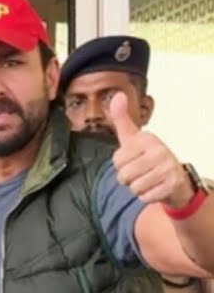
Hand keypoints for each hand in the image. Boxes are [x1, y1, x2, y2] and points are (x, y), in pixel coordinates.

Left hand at [110, 93, 194, 209]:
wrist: (176, 180)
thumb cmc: (149, 158)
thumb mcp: (134, 138)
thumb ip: (122, 119)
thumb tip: (117, 95)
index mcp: (147, 138)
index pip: (117, 160)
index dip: (121, 165)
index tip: (134, 160)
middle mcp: (160, 149)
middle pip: (123, 176)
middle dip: (128, 179)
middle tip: (141, 173)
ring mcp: (168, 167)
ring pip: (133, 187)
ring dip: (137, 188)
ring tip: (148, 180)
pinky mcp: (172, 184)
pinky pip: (144, 197)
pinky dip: (146, 196)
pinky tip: (156, 188)